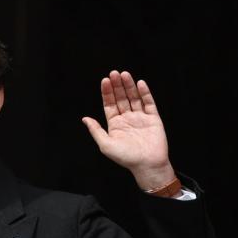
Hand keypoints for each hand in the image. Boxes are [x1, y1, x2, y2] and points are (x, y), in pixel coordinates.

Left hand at [81, 70, 175, 189]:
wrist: (147, 164)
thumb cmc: (126, 157)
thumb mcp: (105, 144)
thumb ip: (95, 130)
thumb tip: (84, 118)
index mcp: (115, 124)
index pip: (109, 104)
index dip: (107, 93)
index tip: (105, 80)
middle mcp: (127, 119)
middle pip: (121, 98)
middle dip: (117, 86)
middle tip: (114, 73)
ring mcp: (140, 117)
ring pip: (134, 98)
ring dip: (129, 86)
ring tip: (125, 74)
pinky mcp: (153, 118)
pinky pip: (148, 103)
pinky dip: (144, 93)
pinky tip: (140, 83)